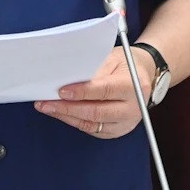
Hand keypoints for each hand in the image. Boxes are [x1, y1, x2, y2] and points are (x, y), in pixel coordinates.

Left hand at [35, 47, 152, 139]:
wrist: (143, 76)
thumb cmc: (126, 64)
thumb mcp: (113, 58)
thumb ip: (94, 70)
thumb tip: (68, 79)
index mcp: (135, 85)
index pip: (105, 91)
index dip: (82, 92)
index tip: (62, 91)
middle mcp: (133, 108)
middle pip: (96, 112)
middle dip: (68, 108)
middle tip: (46, 103)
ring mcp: (126, 123)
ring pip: (91, 124)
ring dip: (67, 116)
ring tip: (48, 108)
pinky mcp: (117, 131)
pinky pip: (92, 130)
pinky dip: (74, 122)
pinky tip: (61, 114)